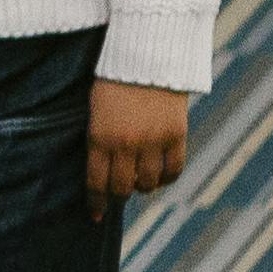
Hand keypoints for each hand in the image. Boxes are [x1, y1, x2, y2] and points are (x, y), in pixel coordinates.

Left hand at [86, 82, 192, 203]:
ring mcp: (153, 141)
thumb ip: (100, 141)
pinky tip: (160, 175)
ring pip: (148, 182)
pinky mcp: (176, 135)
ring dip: (143, 186)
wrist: (147, 57)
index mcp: (100, 137)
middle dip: (119, 195)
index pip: (97, 182)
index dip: (96, 203)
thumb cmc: (114, 82)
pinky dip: (166, 178)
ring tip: (140, 180)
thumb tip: (107, 172)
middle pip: (123, 187)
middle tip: (119, 194)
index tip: (96, 215)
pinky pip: (173, 170)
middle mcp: (126, 144)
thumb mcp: (96, 111)